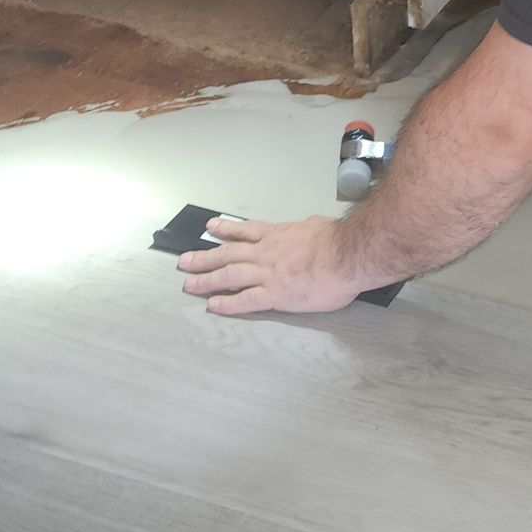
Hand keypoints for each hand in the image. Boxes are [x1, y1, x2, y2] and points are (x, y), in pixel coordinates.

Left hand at [177, 215, 365, 314]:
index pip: (244, 232)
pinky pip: (245, 300)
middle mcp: (265, 253)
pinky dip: (227, 303)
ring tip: (189, 285)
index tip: (210, 228)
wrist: (347, 256)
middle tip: (185, 262)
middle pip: (227, 254)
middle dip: (203, 258)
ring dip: (206, 280)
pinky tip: (213, 305)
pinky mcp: (275, 294)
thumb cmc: (337, 240)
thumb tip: (308, 228)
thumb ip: (305, 230)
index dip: (225, 230)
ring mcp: (267, 274)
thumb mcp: (315, 225)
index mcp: (277, 235)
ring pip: (229, 276)